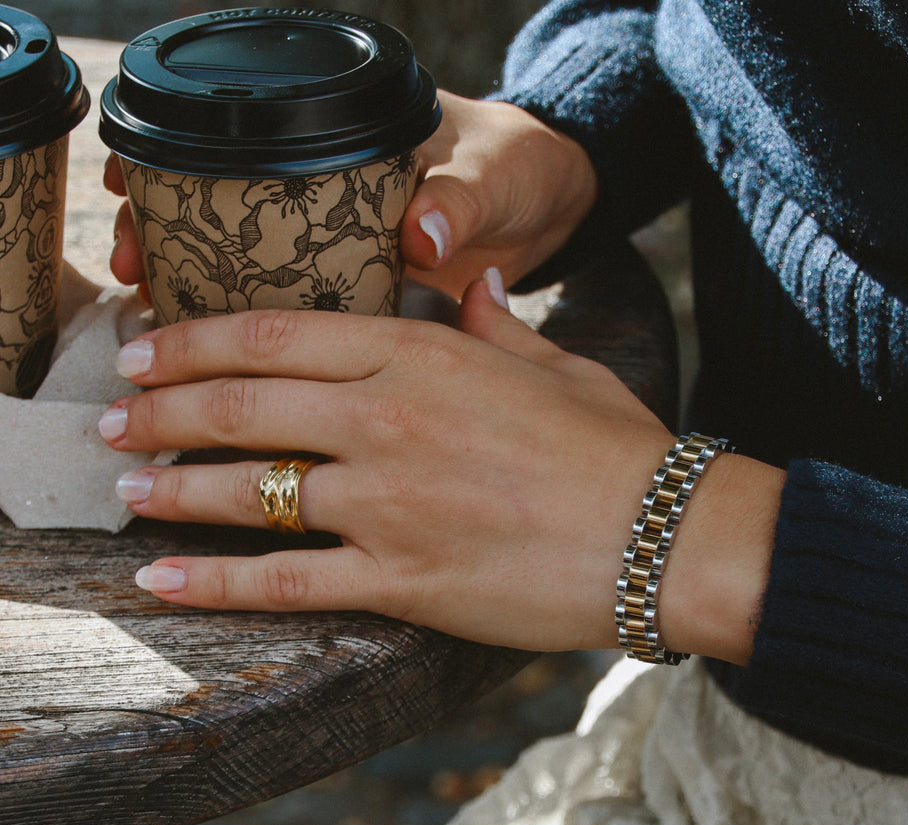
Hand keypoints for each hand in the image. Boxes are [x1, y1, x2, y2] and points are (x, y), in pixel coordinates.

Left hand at [100, 273, 673, 651]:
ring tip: (126, 492)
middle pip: (239, 407)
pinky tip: (162, 581)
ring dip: (170, 490)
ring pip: (245, 492)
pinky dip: (214, 583)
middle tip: (113, 422)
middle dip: (159, 411)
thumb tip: (475, 288)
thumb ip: (496, 324)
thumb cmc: (617, 447)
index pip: (275, 336)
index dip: (194, 342)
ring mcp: (388, 503)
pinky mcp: (403, 581)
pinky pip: (285, 581)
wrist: (663, 537)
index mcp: (422, 355)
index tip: (148, 351)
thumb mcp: (555, 364)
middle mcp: (388, 420)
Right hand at [104, 93, 598, 303]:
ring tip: (151, 324)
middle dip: (172, 241)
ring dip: (205, 300)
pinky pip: (305, 313)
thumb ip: (461, 197)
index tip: (133, 194)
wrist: (554, 201)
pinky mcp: (365, 290)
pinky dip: (266, 338)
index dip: (184, 173)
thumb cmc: (520, 170)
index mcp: (354, 148)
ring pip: (257, 269)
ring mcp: (344, 243)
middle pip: (231, 213)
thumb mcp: (495, 172)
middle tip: (128, 272)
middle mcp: (335, 194)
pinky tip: (225, 367)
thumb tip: (423, 228)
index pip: (245, 148)